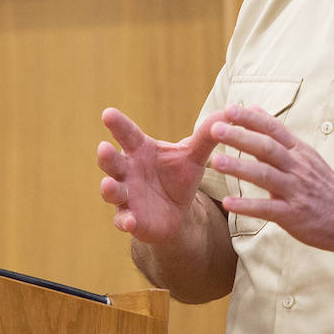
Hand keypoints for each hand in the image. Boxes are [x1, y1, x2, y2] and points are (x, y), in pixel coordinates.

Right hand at [97, 107, 222, 243]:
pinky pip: (122, 220)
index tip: (108, 113)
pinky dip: (124, 221)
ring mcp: (125, 195)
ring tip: (109, 185)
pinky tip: (129, 222)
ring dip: (109, 188)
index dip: (117, 124)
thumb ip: (207, 135)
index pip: (127, 134)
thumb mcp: (193, 156)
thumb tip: (230, 111)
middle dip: (106, 156)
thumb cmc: (178, 177)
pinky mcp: (129, 218)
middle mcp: (126, 170)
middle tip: (103, 147)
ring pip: (111, 190)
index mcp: (139, 150)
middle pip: (111, 161)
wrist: (176, 213)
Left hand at [208, 104, 333, 256]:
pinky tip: (229, 203)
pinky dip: (248, 206)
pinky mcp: (294, 214)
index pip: (273, 129)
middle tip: (215, 128)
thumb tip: (254, 108)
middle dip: (240, 137)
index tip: (229, 109)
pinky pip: (268, 208)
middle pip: (267, 148)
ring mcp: (296, 190)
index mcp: (298, 151)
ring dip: (240, 167)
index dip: (251, 118)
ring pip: (265, 175)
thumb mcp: (304, 154)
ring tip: (216, 161)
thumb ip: (277, 134)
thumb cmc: (322, 185)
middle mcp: (297, 167)